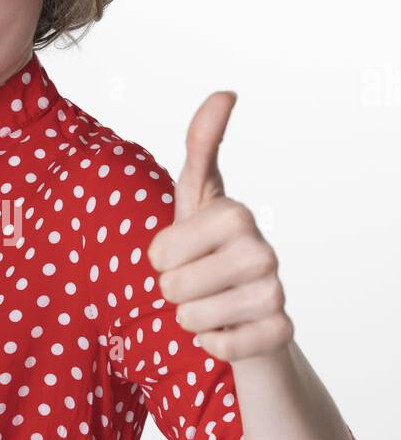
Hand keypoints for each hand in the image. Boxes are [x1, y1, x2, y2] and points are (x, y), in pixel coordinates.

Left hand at [146, 91, 293, 362]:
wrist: (248, 312)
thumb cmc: (211, 252)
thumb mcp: (197, 199)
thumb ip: (201, 146)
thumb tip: (225, 90)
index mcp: (235, 213)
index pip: (159, 252)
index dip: (159, 260)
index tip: (181, 252)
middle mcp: (264, 249)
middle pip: (172, 288)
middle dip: (172, 293)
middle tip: (197, 285)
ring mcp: (276, 293)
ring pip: (191, 321)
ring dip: (190, 320)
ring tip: (212, 306)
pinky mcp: (280, 332)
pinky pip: (219, 348)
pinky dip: (212, 345)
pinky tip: (228, 332)